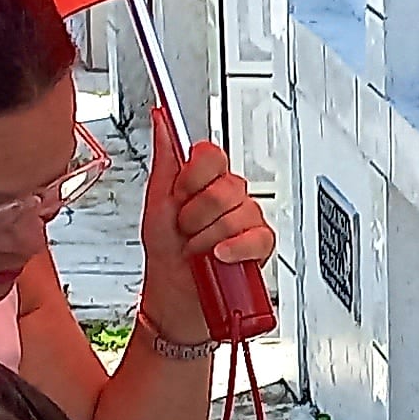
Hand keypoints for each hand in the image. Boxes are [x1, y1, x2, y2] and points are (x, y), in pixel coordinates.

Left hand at [133, 104, 267, 347]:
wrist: (176, 300)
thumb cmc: (167, 255)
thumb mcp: (157, 204)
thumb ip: (165, 160)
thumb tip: (160, 119)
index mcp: (204, 181)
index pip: (210, 155)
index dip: (193, 179)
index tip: (180, 197)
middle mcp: (229, 197)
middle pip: (225, 186)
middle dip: (197, 214)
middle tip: (187, 230)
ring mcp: (247, 220)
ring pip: (238, 212)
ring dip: (209, 237)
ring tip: (200, 249)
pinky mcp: (262, 245)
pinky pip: (257, 237)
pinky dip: (235, 248)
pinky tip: (219, 256)